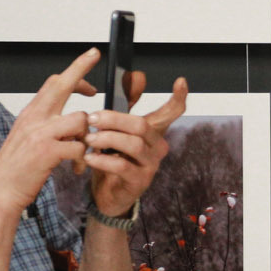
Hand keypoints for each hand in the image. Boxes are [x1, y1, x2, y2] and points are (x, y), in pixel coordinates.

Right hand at [0, 48, 100, 215]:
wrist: (0, 191)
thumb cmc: (16, 167)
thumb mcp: (27, 137)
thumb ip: (45, 123)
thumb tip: (66, 115)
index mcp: (31, 114)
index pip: (52, 83)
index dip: (73, 71)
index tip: (88, 60)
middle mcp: (34, 118)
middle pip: (61, 84)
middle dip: (80, 68)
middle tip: (95, 55)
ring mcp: (40, 133)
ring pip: (79, 118)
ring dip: (88, 135)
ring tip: (83, 152)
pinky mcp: (47, 152)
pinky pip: (79, 146)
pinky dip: (83, 158)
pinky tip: (78, 168)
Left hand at [84, 73, 190, 217]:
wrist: (108, 194)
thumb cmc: (113, 159)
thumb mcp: (117, 130)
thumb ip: (125, 104)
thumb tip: (136, 76)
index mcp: (153, 131)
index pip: (172, 112)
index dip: (179, 97)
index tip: (181, 81)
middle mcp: (157, 146)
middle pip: (141, 125)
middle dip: (115, 119)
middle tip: (92, 118)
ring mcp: (150, 164)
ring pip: (133, 144)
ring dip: (107, 139)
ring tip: (89, 139)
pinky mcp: (139, 180)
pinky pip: (122, 166)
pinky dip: (103, 160)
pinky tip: (90, 158)